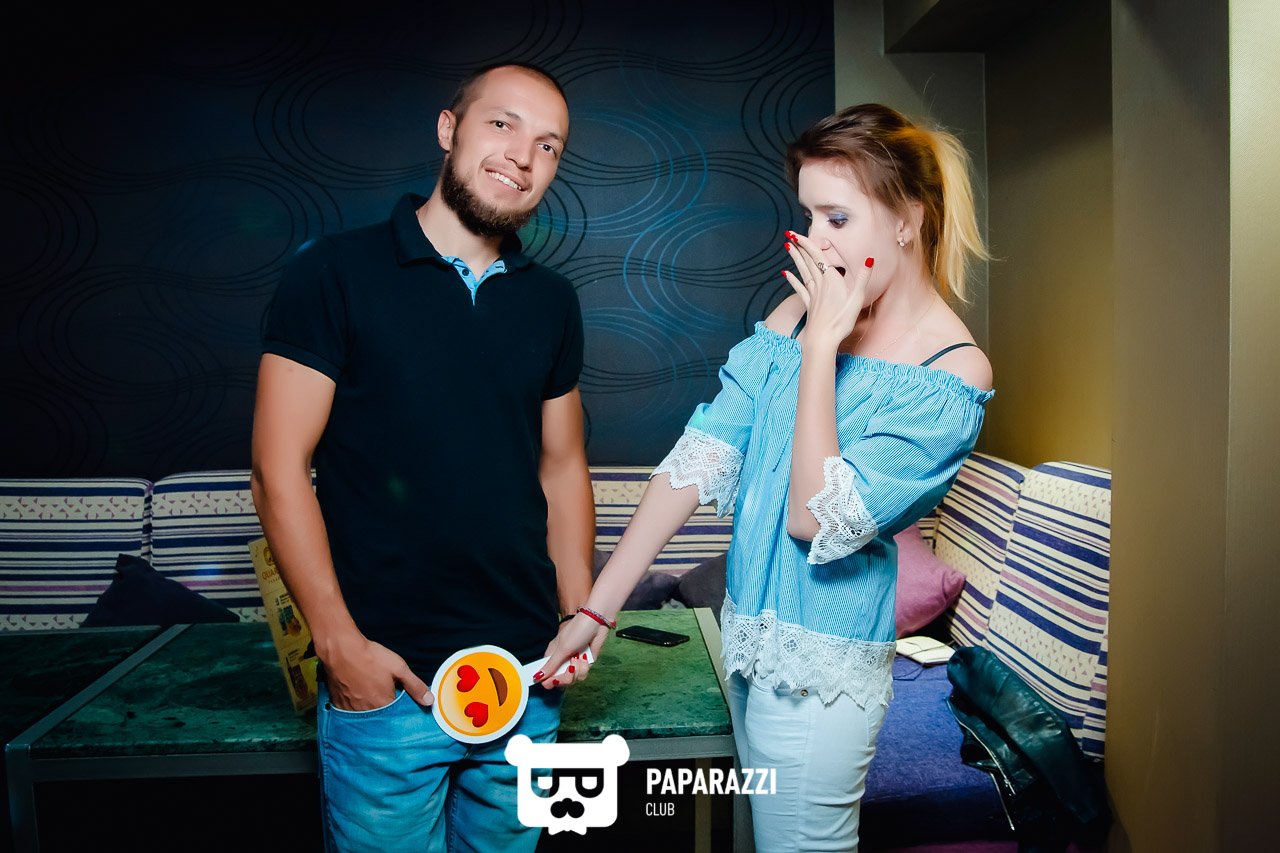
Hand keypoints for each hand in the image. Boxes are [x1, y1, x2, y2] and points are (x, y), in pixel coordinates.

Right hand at [319, 633, 432, 709]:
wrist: (341, 649)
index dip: (399, 709)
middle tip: (381, 693)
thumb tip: (430, 701)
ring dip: (369, 708)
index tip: (399, 701)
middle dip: (383, 708)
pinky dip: (354, 706)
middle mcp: (367, 711)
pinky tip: (356, 694)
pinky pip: (349, 712)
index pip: (396, 716)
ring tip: (369, 692)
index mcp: (383, 704)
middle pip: (379, 717)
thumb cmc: (370, 657)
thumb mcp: (399, 668)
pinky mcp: (339, 704)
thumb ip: (415, 686)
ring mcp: (351, 709)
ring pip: (364, 715)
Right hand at [535, 613, 608, 689]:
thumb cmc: (577, 630)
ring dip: (577, 670)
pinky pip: (582, 675)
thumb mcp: (562, 648)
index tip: (554, 680)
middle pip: (559, 682)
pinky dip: (584, 668)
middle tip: (570, 668)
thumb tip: (536, 677)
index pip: (546, 677)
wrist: (597, 622)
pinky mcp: (584, 664)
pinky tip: (585, 657)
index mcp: (552, 657)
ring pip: (572, 680)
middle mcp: (561, 662)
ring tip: (578, 658)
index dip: (549, 681)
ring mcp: (573, 664)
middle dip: (566, 677)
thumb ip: (551, 665)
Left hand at [783, 231, 871, 350]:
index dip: (807, 244)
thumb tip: (870, 258)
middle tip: (788, 234)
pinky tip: (785, 273)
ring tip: (787, 247)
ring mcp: (812, 294)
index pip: (818, 256)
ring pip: (803, 271)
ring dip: (795, 258)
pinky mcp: (809, 304)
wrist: (823, 339)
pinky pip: (799, 288)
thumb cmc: (841, 320)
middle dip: (799, 247)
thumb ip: (863, 277)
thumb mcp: (857, 298)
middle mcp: (820, 284)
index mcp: (832, 279)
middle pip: (808, 261)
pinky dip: (792, 279)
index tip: (796, 233)